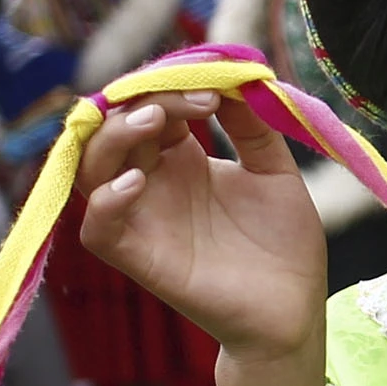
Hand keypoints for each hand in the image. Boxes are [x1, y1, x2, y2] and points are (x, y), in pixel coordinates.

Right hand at [76, 91, 329, 364]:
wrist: (295, 310)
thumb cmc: (284, 245)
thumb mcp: (274, 171)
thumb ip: (252, 126)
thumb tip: (234, 75)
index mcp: (182, 161)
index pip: (151, 108)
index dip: (170, 88)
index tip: (212, 86)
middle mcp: (154, 185)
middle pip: (115, 130)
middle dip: (143, 102)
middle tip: (190, 98)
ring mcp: (142, 220)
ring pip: (91, 170)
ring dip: (114, 138)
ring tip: (154, 120)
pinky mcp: (139, 258)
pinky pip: (97, 229)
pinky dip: (106, 201)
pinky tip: (138, 183)